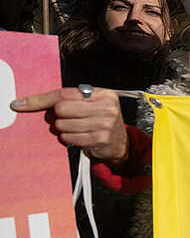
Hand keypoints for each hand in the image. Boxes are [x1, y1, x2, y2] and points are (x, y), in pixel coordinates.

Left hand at [10, 87, 128, 162]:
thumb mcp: (89, 105)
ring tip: (73, 129)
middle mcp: (107, 107)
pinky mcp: (100, 139)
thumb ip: (65, 100)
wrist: (120, 143)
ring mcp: (105, 123)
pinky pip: (68, 138)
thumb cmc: (99, 120)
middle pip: (62, 109)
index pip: (65, 94)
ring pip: (62, 125)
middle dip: (56, 116)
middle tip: (63, 119)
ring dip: (61, 129)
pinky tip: (76, 137)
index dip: (42, 99)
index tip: (22, 104)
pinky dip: (67, 138)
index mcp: (104, 94)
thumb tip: (27, 102)